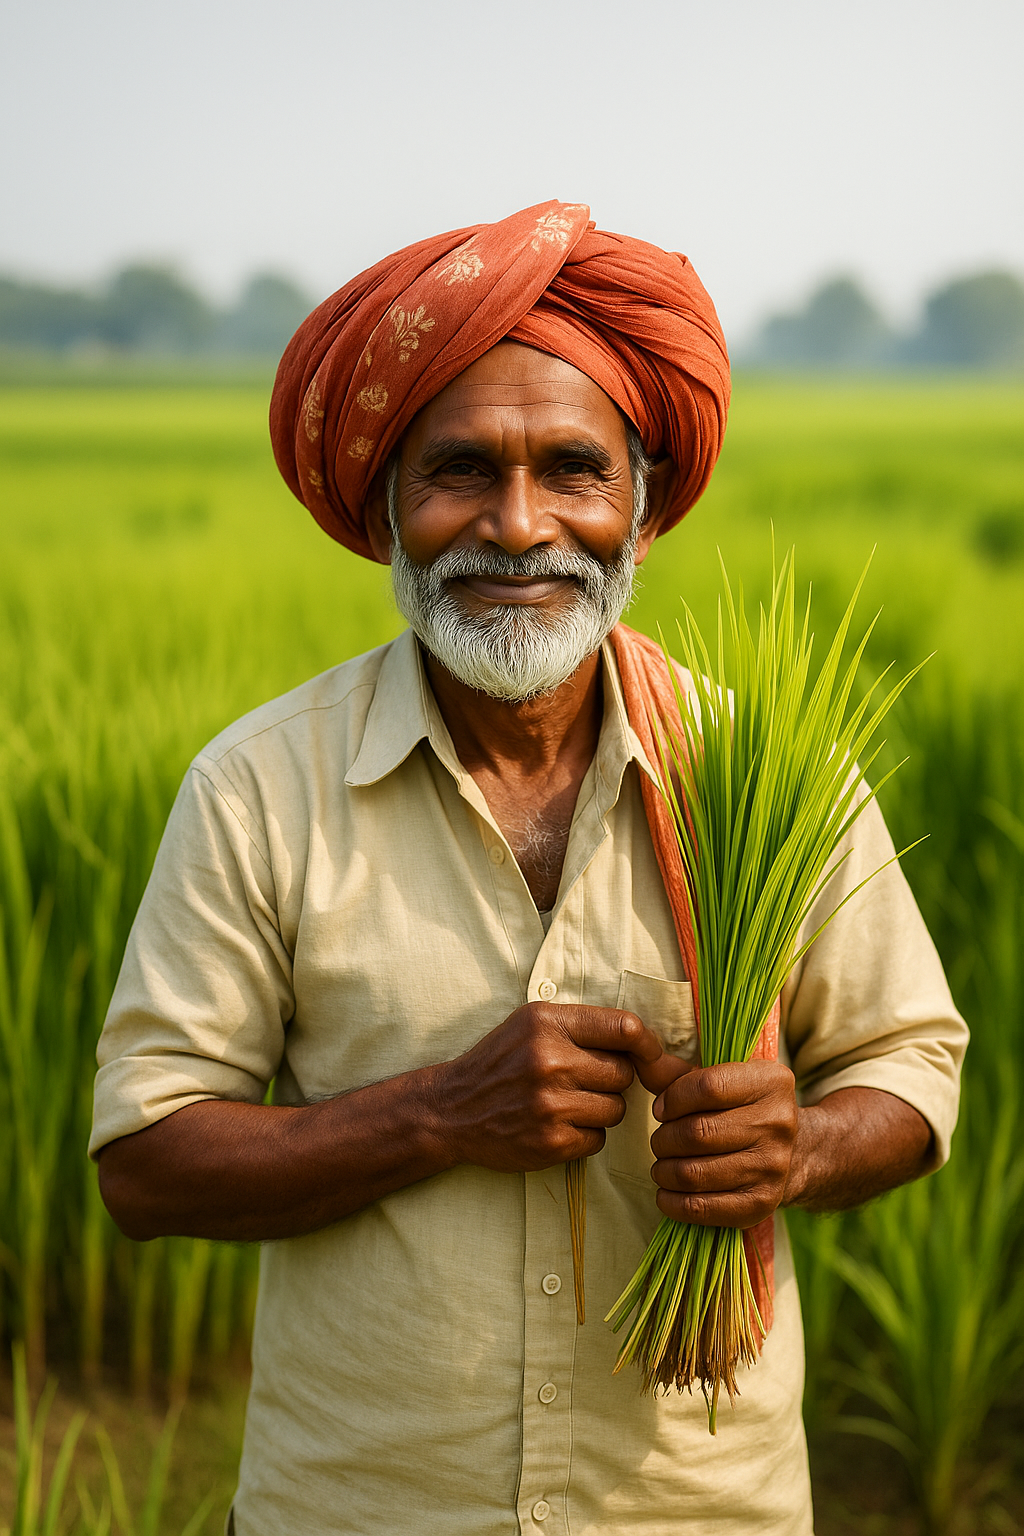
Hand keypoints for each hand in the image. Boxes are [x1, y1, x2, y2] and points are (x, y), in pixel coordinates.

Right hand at [431, 1003, 674, 1174]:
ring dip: (601, 1109)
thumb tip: (647, 1043)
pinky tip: (559, 1125)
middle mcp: (549, 1060)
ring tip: (569, 1103)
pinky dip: (586, 1135)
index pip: (625, 1028)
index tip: (650, 1054)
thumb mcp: (531, 1024)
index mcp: (547, 1023)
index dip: (647, 1044)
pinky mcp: (551, 1143)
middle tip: (584, 1080)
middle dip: (612, 1079)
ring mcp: (550, 1105)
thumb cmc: (500, 1062)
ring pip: (616, 1109)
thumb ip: (583, 1026)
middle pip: (623, 1073)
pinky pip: (599, 1139)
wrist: (452, 1109)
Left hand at [649, 1060, 798, 1227]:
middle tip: (660, 1141)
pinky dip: (672, 1202)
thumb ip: (677, 1070)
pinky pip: (702, 1208)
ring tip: (662, 1165)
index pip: (708, 1087)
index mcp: (771, 1082)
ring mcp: (773, 1167)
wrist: (795, 1152)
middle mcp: (778, 1123)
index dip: (673, 1099)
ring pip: (694, 1172)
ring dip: (664, 1170)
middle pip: (697, 1133)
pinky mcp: (762, 1204)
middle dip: (664, 1138)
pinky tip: (667, 1191)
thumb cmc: (742, 1108)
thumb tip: (638, 1058)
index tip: (661, 1109)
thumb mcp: (722, 1078)